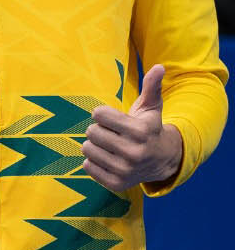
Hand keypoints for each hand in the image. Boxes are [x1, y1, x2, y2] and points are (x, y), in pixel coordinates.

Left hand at [83, 64, 183, 193]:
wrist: (163, 161)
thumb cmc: (149, 128)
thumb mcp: (151, 108)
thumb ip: (152, 87)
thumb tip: (159, 66)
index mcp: (140, 131)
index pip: (98, 114)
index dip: (102, 114)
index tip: (112, 118)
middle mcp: (134, 152)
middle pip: (90, 132)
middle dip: (98, 130)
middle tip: (111, 134)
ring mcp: (125, 170)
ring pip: (86, 149)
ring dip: (94, 145)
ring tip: (109, 146)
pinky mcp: (116, 184)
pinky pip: (87, 166)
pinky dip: (93, 161)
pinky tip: (108, 159)